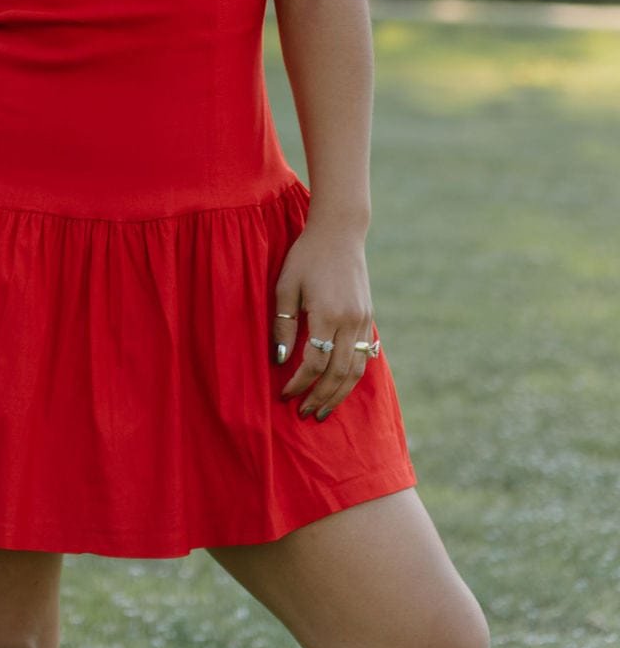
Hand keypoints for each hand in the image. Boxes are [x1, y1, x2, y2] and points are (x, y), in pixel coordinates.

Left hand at [272, 220, 374, 421]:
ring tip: (324, 410)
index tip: (285, 395)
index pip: (314, 362)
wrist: (340, 232)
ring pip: (356, 370)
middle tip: (305, 414)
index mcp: (328, 314)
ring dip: (340, 394)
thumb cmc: (306, 256)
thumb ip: (283, 324)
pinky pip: (365, 357)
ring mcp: (363, 321)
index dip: (299, 383)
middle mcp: (350, 321)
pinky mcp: (368, 318)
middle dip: (321, 397)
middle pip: (338, 373)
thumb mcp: (285, 285)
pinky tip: (341, 387)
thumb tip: (280, 360)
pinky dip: (354, 377)